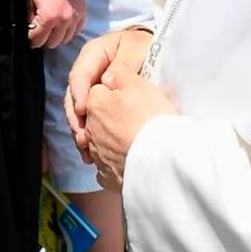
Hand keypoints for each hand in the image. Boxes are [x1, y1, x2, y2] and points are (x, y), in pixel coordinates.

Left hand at [28, 0, 84, 48]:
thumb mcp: (30, 0)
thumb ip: (29, 18)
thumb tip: (29, 30)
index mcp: (48, 18)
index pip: (37, 39)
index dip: (30, 39)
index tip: (30, 38)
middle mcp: (63, 21)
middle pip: (51, 43)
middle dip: (43, 40)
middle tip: (39, 34)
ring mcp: (74, 20)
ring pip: (64, 40)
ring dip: (56, 38)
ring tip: (50, 30)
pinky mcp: (82, 17)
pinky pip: (75, 33)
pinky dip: (67, 32)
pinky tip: (61, 27)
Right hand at [67, 28, 152, 158]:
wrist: (158, 50)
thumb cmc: (147, 46)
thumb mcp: (137, 47)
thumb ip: (123, 62)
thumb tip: (108, 80)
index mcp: (94, 54)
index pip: (80, 73)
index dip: (79, 92)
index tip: (83, 110)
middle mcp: (89, 72)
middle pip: (74, 95)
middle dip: (75, 117)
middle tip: (82, 136)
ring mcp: (92, 88)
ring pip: (78, 110)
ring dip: (80, 130)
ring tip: (86, 148)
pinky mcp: (98, 103)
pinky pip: (89, 119)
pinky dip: (89, 134)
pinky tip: (92, 151)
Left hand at [83, 67, 176, 191]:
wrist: (160, 160)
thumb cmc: (150, 118)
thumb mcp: (138, 84)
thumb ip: (119, 75)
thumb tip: (107, 76)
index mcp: (94, 103)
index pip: (97, 92)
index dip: (114, 94)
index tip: (130, 99)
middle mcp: (90, 129)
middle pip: (98, 119)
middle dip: (111, 118)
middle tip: (135, 120)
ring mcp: (97, 154)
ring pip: (102, 143)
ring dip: (113, 141)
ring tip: (135, 142)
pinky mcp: (107, 176)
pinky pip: (108, 168)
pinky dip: (116, 164)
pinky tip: (130, 162)